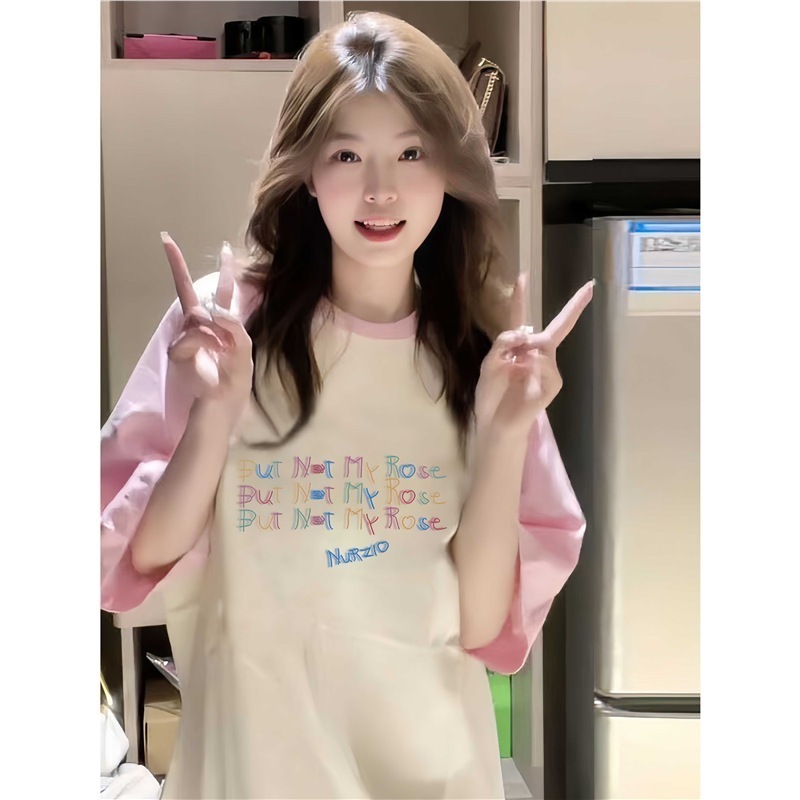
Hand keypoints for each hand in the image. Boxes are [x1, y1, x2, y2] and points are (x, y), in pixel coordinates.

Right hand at [161, 232, 253, 430]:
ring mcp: (186, 339)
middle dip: (177, 266)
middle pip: (188, 293)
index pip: (222, 295)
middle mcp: (201, 329)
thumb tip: (212, 311)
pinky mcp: (177, 351)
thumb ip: (235, 330)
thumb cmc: (234, 385)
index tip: (226, 249)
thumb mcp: (245, 355)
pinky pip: (193, 336)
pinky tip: (211, 358)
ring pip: (198, 317)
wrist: (220, 410)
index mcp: (222, 327)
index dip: (224, 272)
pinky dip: (205, 344)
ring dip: (212, 329)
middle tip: (166, 240)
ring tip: (220, 351)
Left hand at [474, 273, 593, 440]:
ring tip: (512, 368)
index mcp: (517, 348)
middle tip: (590, 287)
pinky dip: (535, 367)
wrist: (495, 424)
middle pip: (558, 327)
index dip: (521, 296)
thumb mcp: (488, 365)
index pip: (520, 318)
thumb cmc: (491, 396)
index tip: (523, 274)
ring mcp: (548, 369)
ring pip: (544, 344)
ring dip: (526, 350)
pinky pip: (547, 364)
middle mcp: (537, 355)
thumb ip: (502, 345)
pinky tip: (526, 377)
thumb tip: (524, 335)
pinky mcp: (553, 384)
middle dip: (574, 307)